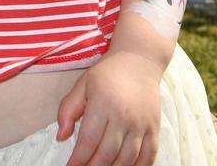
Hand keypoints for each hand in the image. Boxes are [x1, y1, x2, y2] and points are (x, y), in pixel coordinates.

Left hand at [57, 50, 163, 165]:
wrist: (139, 61)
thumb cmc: (106, 74)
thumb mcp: (81, 86)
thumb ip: (68, 110)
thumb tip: (61, 137)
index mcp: (102, 104)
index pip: (88, 140)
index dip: (78, 159)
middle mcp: (123, 117)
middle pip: (107, 153)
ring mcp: (141, 124)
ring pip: (127, 158)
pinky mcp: (154, 129)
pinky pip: (149, 156)